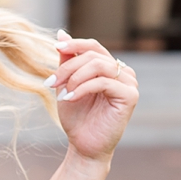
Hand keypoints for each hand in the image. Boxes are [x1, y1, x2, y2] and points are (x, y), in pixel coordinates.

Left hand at [49, 31, 138, 164]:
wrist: (84, 145)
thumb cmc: (77, 118)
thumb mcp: (67, 85)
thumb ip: (67, 61)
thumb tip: (61, 34)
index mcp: (109, 67)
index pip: (93, 46)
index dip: (74, 44)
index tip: (55, 47)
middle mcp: (122, 71)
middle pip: (93, 55)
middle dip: (68, 67)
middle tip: (51, 83)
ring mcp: (129, 83)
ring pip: (99, 66)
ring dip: (75, 78)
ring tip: (62, 94)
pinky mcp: (130, 96)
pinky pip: (104, 82)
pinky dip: (83, 88)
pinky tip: (70, 99)